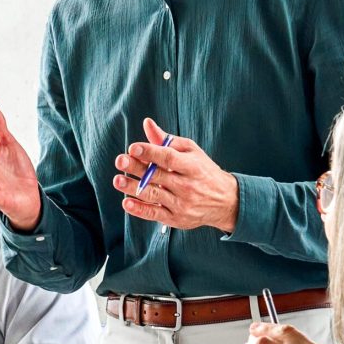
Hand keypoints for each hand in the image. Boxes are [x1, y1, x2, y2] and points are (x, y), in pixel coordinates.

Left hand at [114, 117, 239, 233]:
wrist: (225, 201)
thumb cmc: (203, 171)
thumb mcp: (191, 152)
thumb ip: (166, 140)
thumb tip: (147, 123)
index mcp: (192, 166)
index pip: (169, 158)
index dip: (150, 152)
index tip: (133, 148)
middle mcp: (188, 186)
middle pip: (158, 176)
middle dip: (137, 168)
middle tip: (120, 161)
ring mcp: (182, 204)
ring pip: (154, 195)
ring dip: (133, 188)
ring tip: (118, 180)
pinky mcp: (177, 219)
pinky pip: (155, 213)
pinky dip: (140, 210)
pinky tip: (127, 202)